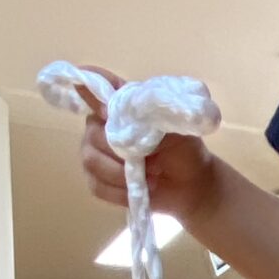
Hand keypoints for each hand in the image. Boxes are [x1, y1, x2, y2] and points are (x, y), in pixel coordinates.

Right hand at [73, 67, 217, 222]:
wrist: (191, 184)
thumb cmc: (183, 149)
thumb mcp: (172, 126)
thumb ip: (145, 113)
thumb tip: (112, 107)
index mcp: (120, 105)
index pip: (95, 86)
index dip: (86, 85)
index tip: (101, 104)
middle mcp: (101, 125)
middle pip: (93, 134)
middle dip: (121, 151)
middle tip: (152, 160)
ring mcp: (96, 153)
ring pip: (92, 161)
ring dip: (121, 173)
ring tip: (150, 176)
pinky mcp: (98, 180)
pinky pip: (96, 185)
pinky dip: (118, 192)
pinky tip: (136, 190)